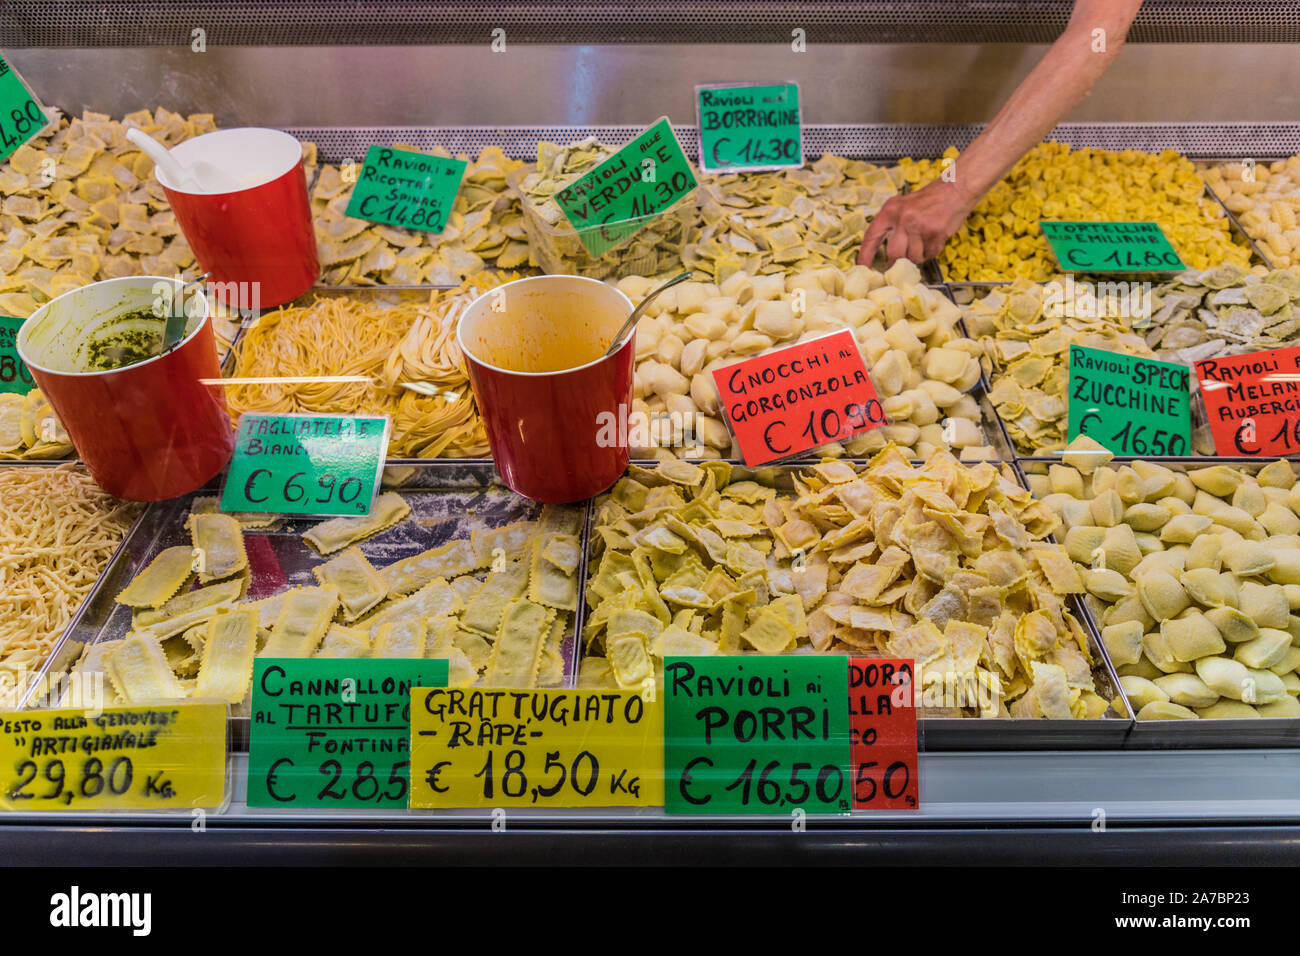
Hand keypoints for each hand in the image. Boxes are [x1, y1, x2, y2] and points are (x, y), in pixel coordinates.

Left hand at [857, 179, 973, 266]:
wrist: (956, 188)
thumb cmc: (929, 199)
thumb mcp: (903, 205)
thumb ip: (892, 224)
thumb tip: (884, 252)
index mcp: (890, 210)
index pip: (871, 236)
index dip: (865, 255)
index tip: (862, 268)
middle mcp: (903, 218)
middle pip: (894, 253)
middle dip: (898, 261)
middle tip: (902, 261)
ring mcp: (920, 226)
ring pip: (913, 257)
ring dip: (918, 255)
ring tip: (924, 240)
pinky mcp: (936, 233)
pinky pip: (929, 254)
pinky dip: (931, 251)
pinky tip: (935, 238)